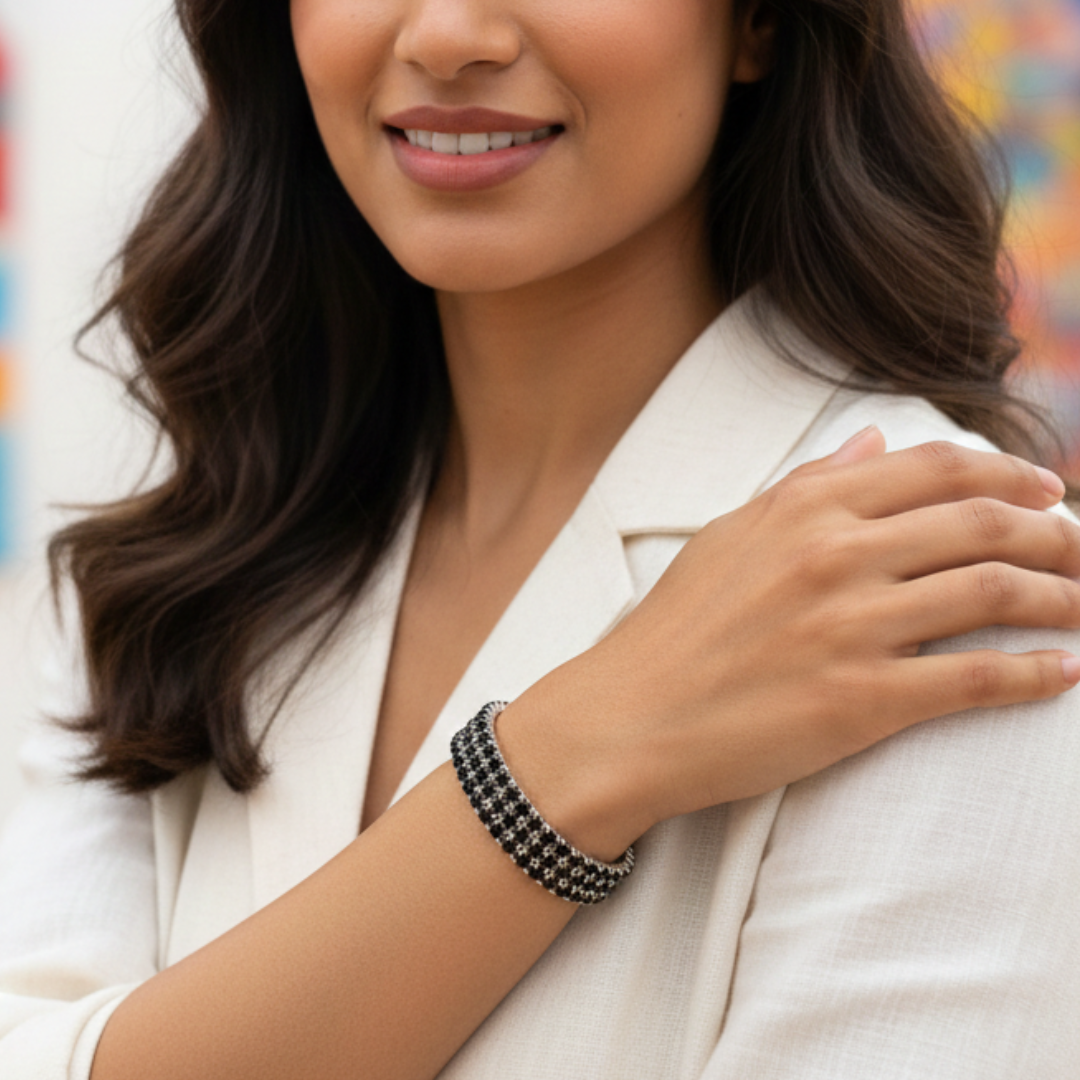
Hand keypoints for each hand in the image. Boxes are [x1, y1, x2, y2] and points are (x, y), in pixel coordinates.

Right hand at [501, 428, 1079, 858]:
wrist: (629, 717)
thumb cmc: (676, 629)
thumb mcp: (732, 536)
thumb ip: (808, 484)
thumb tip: (871, 440)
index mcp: (807, 510)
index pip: (937, 469)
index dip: (1009, 474)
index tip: (1049, 490)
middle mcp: (836, 555)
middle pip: (984, 523)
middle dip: (1056, 532)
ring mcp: (851, 626)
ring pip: (995, 592)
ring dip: (1063, 598)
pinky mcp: (860, 699)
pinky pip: (974, 678)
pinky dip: (1035, 674)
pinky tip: (1067, 674)